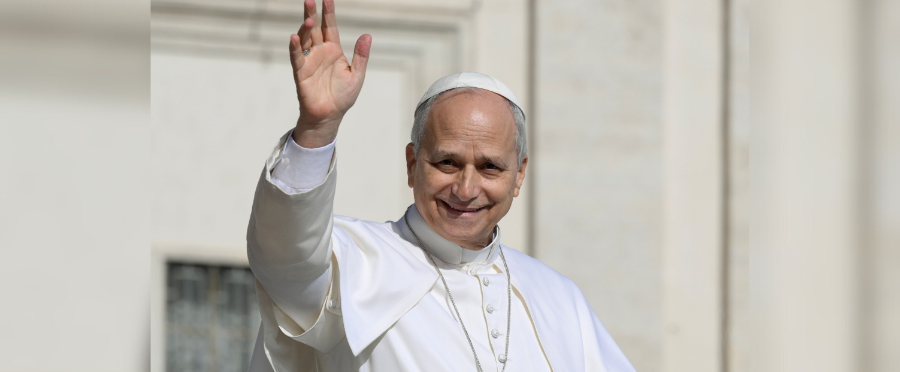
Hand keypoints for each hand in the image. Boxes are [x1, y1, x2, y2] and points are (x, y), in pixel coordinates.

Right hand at [289, 0, 370, 147]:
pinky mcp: (301, 72)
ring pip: (305, 40)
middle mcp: (320, 52)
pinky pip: (297, 57)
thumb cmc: (343, 96)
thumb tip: (367, 35)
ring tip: (308, 18)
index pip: (330, 27)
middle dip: (312, 14)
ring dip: (305, 28)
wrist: (330, 115)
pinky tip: (295, 37)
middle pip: (315, 29)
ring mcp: (309, 61)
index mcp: (334, 51)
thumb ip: (361, 55)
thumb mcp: (357, 75)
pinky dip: (295, 47)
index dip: (328, 13)